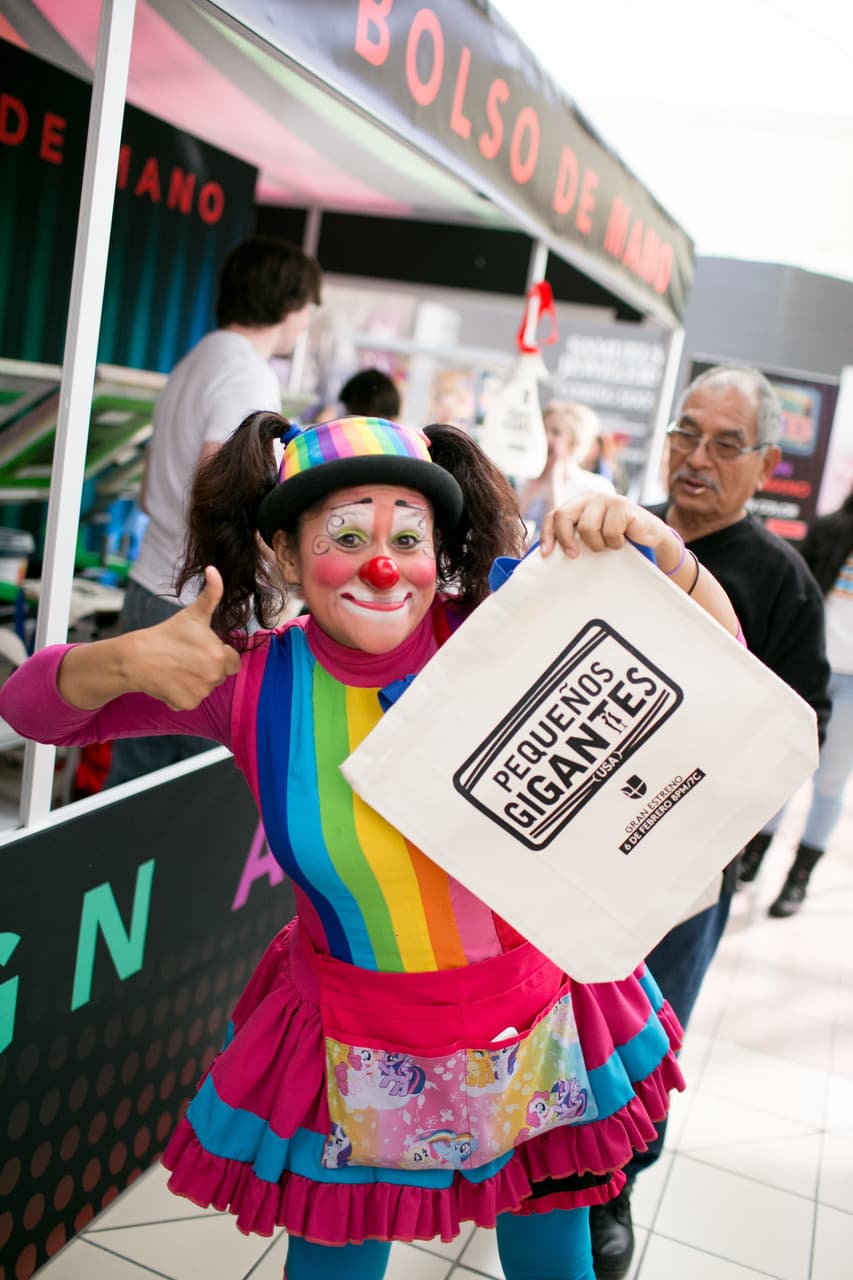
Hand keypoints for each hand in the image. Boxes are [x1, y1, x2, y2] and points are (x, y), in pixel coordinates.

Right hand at [123, 566, 241, 709]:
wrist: (136, 657)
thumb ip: (211, 594)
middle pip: (218, 675)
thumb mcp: (192, 614)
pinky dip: (181, 694)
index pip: (233, 661)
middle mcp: (214, 677)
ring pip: (204, 688)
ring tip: (176, 667)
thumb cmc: (166, 634)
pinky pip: (191, 700)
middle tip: (185, 656)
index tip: (201, 648)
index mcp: (220, 655)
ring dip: (194, 681)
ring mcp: (200, 693)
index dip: (218, 654)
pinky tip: (169, 680)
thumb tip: (214, 569)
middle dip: (206, 667)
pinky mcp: (186, 704)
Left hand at [539, 493, 675, 564]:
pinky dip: (615, 543)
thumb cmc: (617, 538)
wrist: (649, 536)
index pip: (554, 515)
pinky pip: (609, 532)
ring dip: (597, 544)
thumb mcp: (592, 537)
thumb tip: (548, 555)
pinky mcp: (623, 506)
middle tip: (574, 556)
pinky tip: (622, 541)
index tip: (547, 555)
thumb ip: (574, 538)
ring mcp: (607, 499)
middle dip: (565, 539)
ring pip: (587, 527)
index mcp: (578, 503)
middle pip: (564, 516)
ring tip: (607, 545)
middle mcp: (590, 497)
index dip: (548, 535)